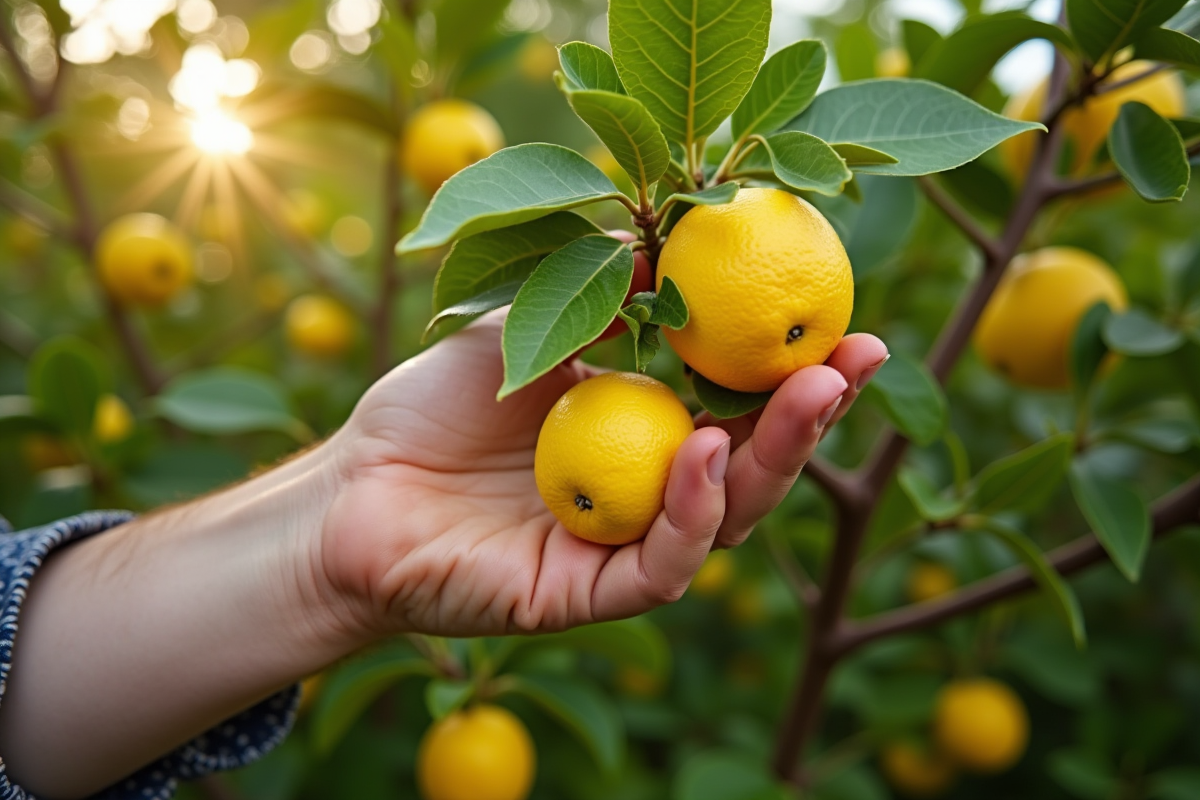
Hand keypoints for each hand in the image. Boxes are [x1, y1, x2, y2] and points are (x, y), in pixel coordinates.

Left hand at [319, 312, 887, 637]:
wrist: (350, 489)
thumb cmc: (432, 406)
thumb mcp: (521, 323)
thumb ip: (599, 292)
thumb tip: (677, 230)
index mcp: (642, 427)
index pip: (738, 400)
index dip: (793, 366)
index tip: (846, 317)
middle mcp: (645, 488)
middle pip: (752, 462)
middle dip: (810, 414)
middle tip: (854, 358)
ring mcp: (621, 545)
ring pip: (725, 518)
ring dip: (771, 458)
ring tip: (807, 397)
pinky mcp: (584, 595)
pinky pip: (659, 566)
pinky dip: (692, 514)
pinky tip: (706, 456)